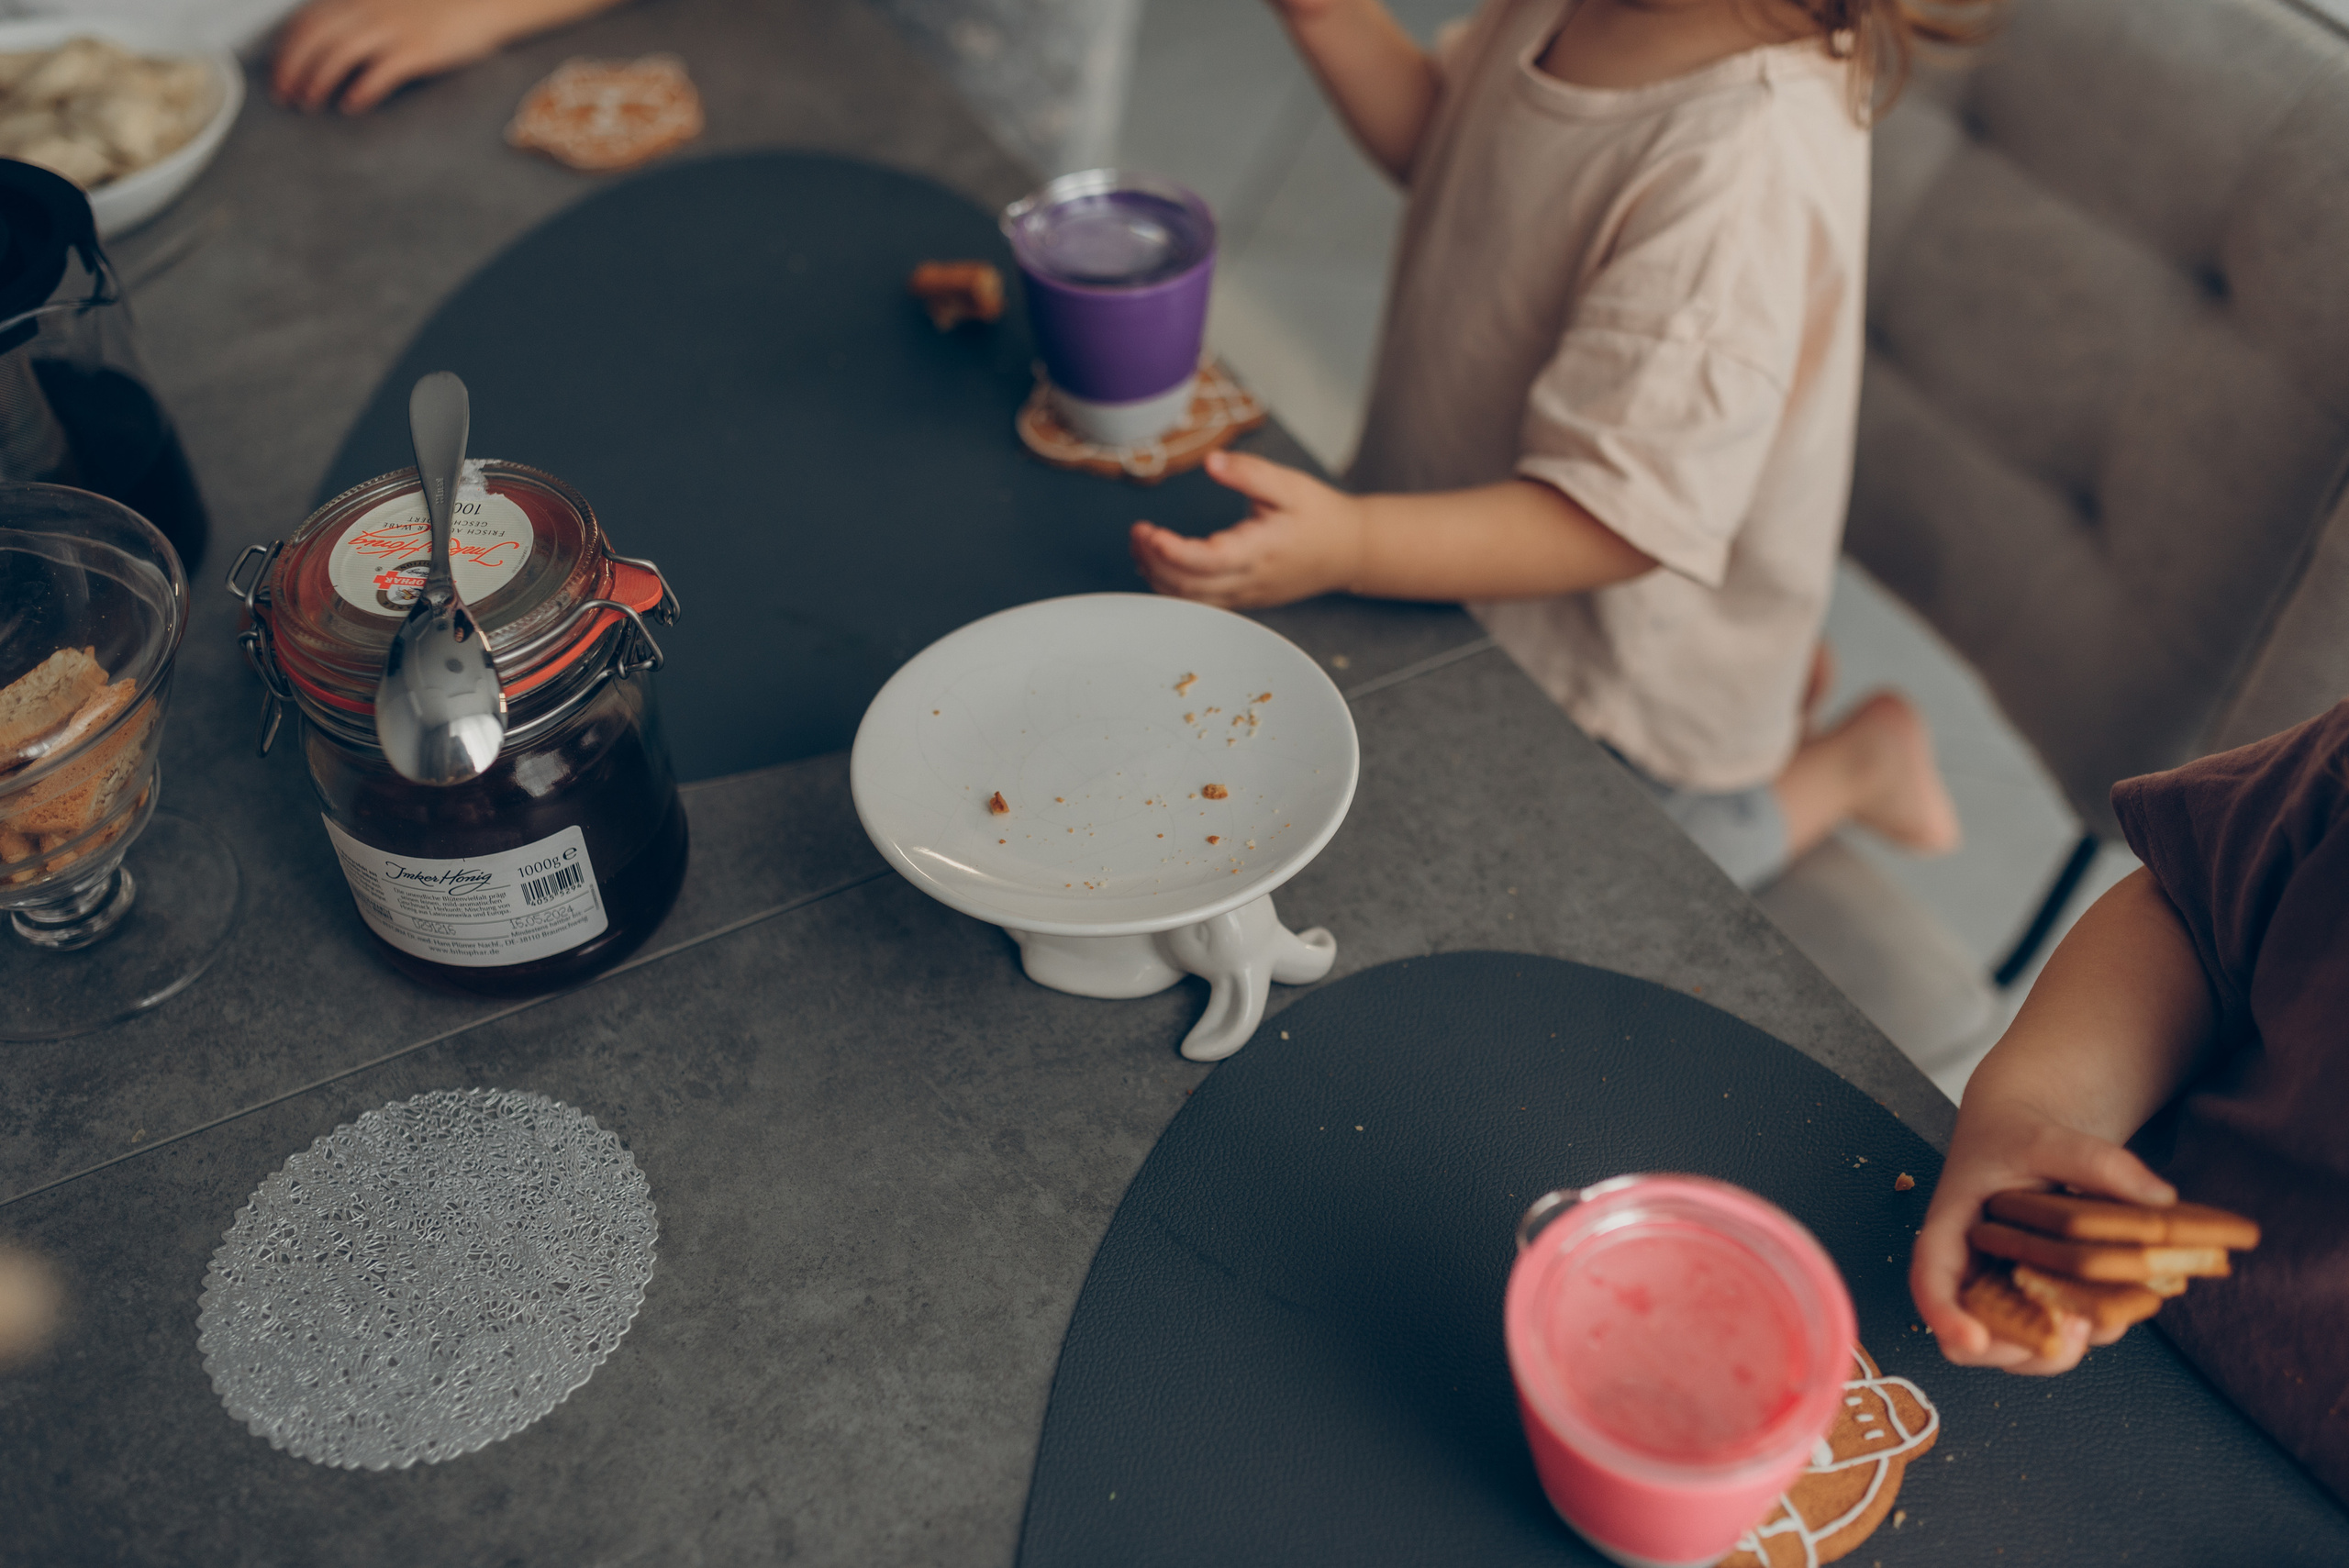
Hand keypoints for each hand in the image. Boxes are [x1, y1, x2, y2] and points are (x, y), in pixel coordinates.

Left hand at [272, 0, 554, 113]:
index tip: (278, 74)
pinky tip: (351, 106)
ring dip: (318, 81)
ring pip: (339, 54)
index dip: (286, 49)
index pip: (307, 20)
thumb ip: (359, 16)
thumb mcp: (388, 3)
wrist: (484, 3)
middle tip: (284, 97)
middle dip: (292, 68)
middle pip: (315, 38)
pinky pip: (380, 71)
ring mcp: (394, 29)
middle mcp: (369, 10)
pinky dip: (361, 90)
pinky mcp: (419, 49)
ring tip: (310, 104)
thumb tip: (329, 47)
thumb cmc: (438, 7)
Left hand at [1129, 450, 1366, 609]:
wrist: (1349, 550)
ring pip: (1190, 600)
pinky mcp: (1244, 600)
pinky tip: (1160, 565)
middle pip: (1188, 585)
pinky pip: (1200, 602)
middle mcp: (1249, 580)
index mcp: (1260, 550)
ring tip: (1141, 545)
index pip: (1206, 561)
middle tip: (1138, 531)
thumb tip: (1212, 461)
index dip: (1171, 551)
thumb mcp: (1289, 485)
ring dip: (1159, 576)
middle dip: (1154, 561)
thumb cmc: (1320, 516)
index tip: (1150, 532)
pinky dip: (1174, 587)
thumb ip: (1248, 473)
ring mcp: (1245, 595)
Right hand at [1909, 1095, 2176, 1374]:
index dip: (1944, 1315)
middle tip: (2068, 1328)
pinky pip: (2055, 1332)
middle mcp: (1972, 1269)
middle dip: (2017, 1348)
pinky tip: (2117, 1308)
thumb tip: (2159, 1197)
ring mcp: (2006, 1288)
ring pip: (2014, 1347)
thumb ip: (2096, 1161)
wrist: (2025, 1133)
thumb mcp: (2049, 1137)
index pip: (1930, 1278)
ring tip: (2100, 1320)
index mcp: (1953, 1227)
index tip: (1973, 1339)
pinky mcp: (2041, 1296)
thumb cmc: (2020, 1135)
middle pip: (1969, 1336)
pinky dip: (2085, 1332)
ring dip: (2057, 1349)